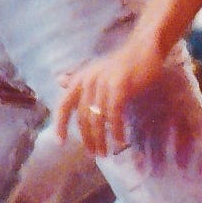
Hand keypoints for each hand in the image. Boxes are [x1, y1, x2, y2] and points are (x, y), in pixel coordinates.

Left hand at [54, 35, 172, 153]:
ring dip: (100, 139)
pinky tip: (120, 141)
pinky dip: (116, 130)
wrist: (143, 48)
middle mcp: (88, 80)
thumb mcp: (95, 71)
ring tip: (105, 152)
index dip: (60, 125)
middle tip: (94, 154)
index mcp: (80, 79)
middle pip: (82, 117)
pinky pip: (114, 114)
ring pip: (97, 118)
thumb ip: (78, 79)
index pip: (64, 105)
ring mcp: (103, 83)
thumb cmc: (120, 64)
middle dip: (87, 139)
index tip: (60, 143)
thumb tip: (59, 81)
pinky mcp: (120, 86)